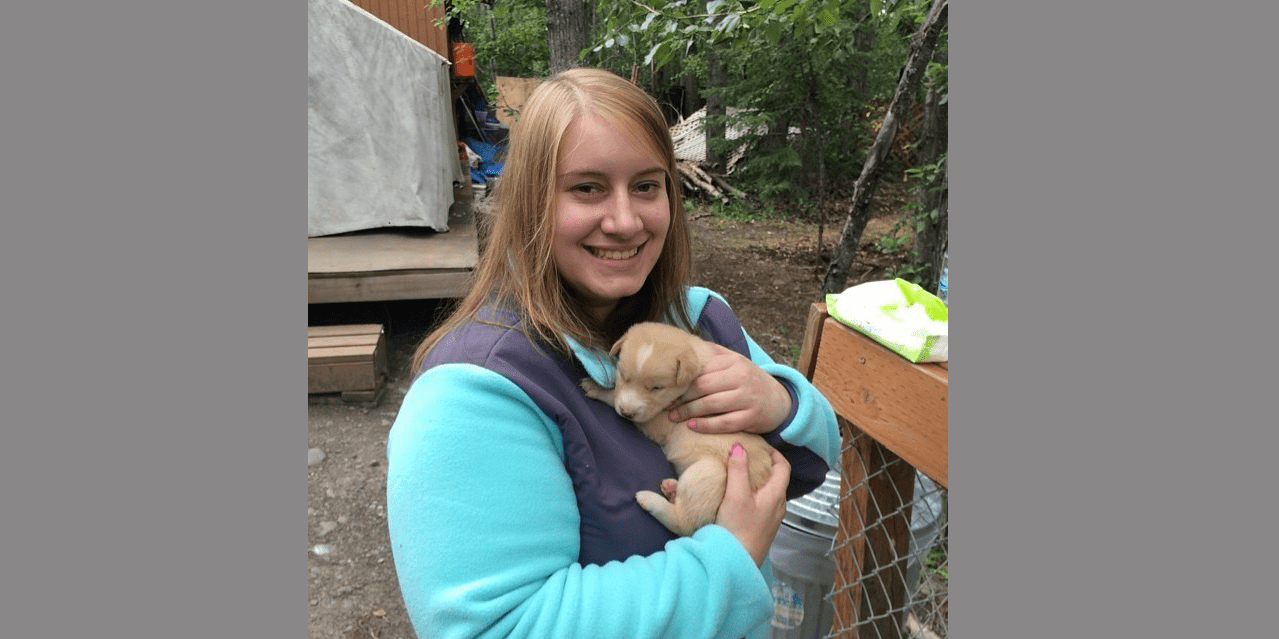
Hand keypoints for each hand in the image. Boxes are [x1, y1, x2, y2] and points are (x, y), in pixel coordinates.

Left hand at [667, 344, 791, 434]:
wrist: (780, 402)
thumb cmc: (750, 381)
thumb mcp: (736, 362)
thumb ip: (715, 353)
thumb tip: (687, 343)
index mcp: (734, 362)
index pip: (701, 370)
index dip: (681, 381)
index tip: (667, 388)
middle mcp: (741, 377)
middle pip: (703, 387)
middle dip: (681, 397)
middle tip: (667, 405)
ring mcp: (747, 398)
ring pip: (711, 404)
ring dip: (688, 412)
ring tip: (673, 417)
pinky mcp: (751, 417)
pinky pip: (723, 422)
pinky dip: (705, 425)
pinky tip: (692, 426)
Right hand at [716, 444, 789, 566]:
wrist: (736, 563)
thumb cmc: (738, 530)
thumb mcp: (736, 495)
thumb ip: (738, 469)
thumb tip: (739, 447)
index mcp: (776, 495)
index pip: (783, 466)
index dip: (773, 453)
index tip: (759, 445)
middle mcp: (778, 506)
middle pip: (776, 478)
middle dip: (764, 465)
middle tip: (746, 456)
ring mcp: (771, 519)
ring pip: (768, 492)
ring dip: (757, 480)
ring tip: (739, 474)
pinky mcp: (761, 528)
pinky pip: (761, 504)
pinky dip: (752, 494)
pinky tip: (736, 496)